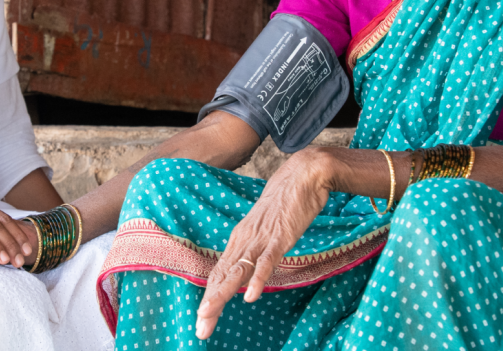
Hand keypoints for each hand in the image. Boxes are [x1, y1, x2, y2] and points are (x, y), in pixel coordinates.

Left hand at [195, 148, 333, 339]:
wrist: (302, 174)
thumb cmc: (284, 203)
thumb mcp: (265, 229)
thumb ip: (255, 248)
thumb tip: (248, 268)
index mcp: (240, 239)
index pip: (220, 272)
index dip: (211, 296)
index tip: (202, 319)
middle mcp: (245, 240)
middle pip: (223, 276)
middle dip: (211, 303)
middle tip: (201, 328)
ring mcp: (261, 238)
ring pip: (238, 271)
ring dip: (223, 294)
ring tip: (210, 314)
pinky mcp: (279, 236)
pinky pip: (267, 261)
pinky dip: (259, 278)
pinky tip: (251, 295)